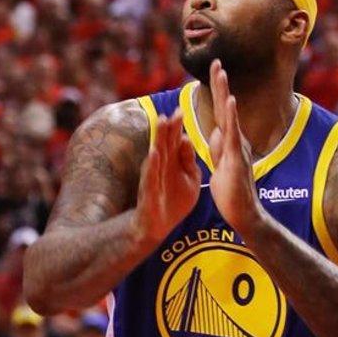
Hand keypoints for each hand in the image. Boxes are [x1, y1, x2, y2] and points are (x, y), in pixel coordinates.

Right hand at [132, 110, 200, 245]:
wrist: (157, 226)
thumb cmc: (173, 201)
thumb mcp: (189, 179)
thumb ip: (188, 160)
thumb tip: (187, 139)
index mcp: (171, 162)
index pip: (173, 140)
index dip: (177, 126)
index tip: (181, 109)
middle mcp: (160, 166)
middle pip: (164, 142)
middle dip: (168, 127)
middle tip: (174, 110)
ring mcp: (153, 177)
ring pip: (156, 154)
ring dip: (158, 138)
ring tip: (161, 122)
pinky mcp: (148, 191)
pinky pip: (150, 176)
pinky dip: (152, 165)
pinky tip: (154, 153)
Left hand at [207, 59, 264, 233]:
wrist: (242, 214)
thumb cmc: (231, 190)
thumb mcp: (220, 163)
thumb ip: (219, 146)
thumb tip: (217, 131)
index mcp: (228, 140)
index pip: (220, 111)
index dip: (217, 92)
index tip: (213, 71)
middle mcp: (235, 139)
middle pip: (225, 106)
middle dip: (220, 84)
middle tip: (216, 61)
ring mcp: (238, 147)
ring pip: (229, 115)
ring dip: (225, 92)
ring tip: (221, 72)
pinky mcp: (237, 157)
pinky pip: (233, 134)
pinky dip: (232, 116)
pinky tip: (231, 101)